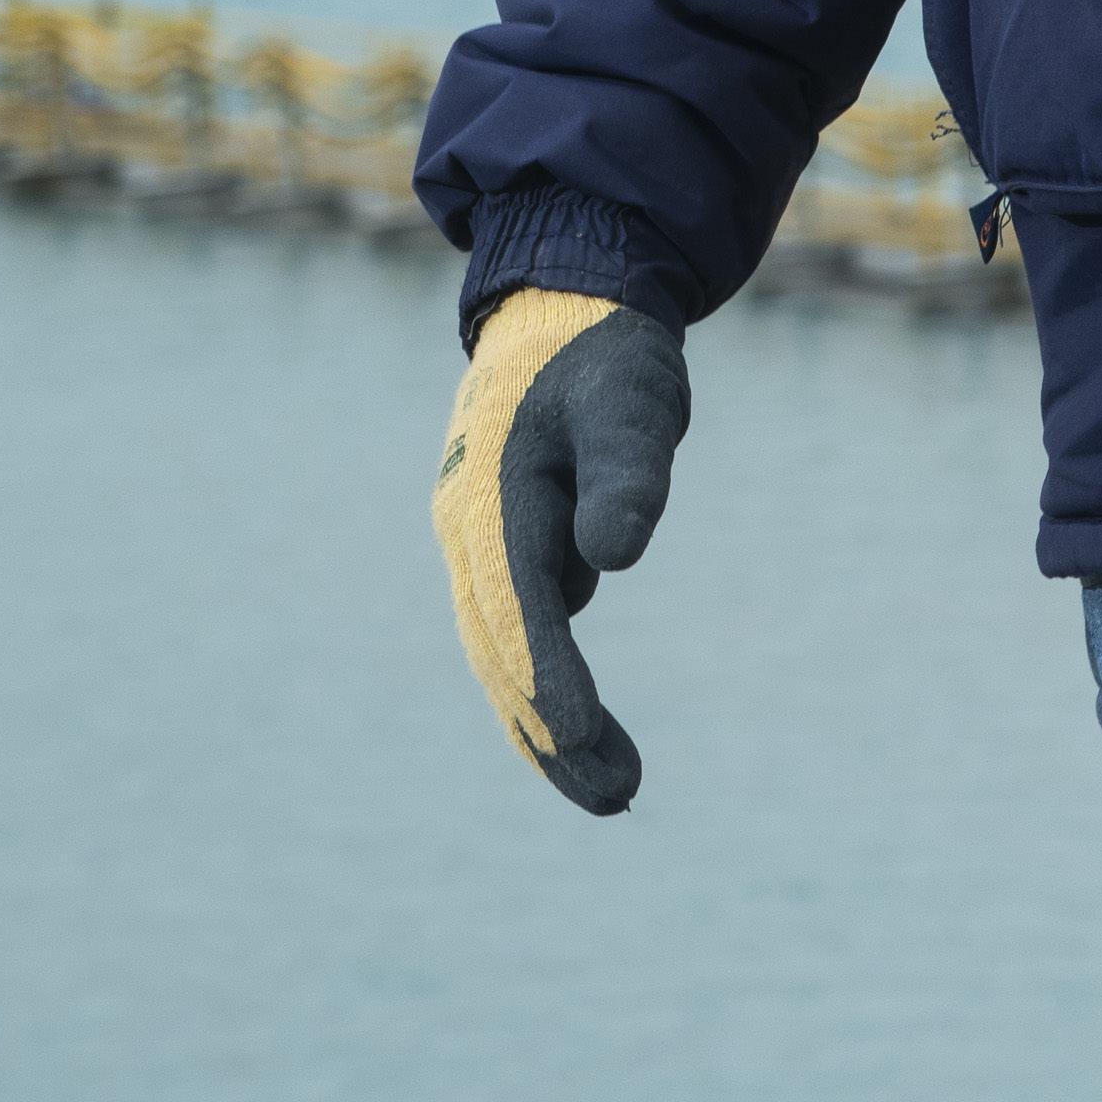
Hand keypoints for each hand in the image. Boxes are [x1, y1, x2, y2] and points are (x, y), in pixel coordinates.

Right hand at [433, 288, 691, 814]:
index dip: (548, 676)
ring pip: (505, 651)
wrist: (565, 305)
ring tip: (616, 789)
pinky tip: (583, 734)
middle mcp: (470, 525)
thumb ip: (627, 474)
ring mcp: (480, 539)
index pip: (517, 601)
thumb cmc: (605, 351)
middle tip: (619, 796)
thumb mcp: (631, 400)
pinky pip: (519, 632)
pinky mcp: (504, 547)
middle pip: (501, 648)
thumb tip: (613, 561)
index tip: (583, 739)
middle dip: (551, 729)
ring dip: (548, 723)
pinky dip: (546, 685)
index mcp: (492, 490)